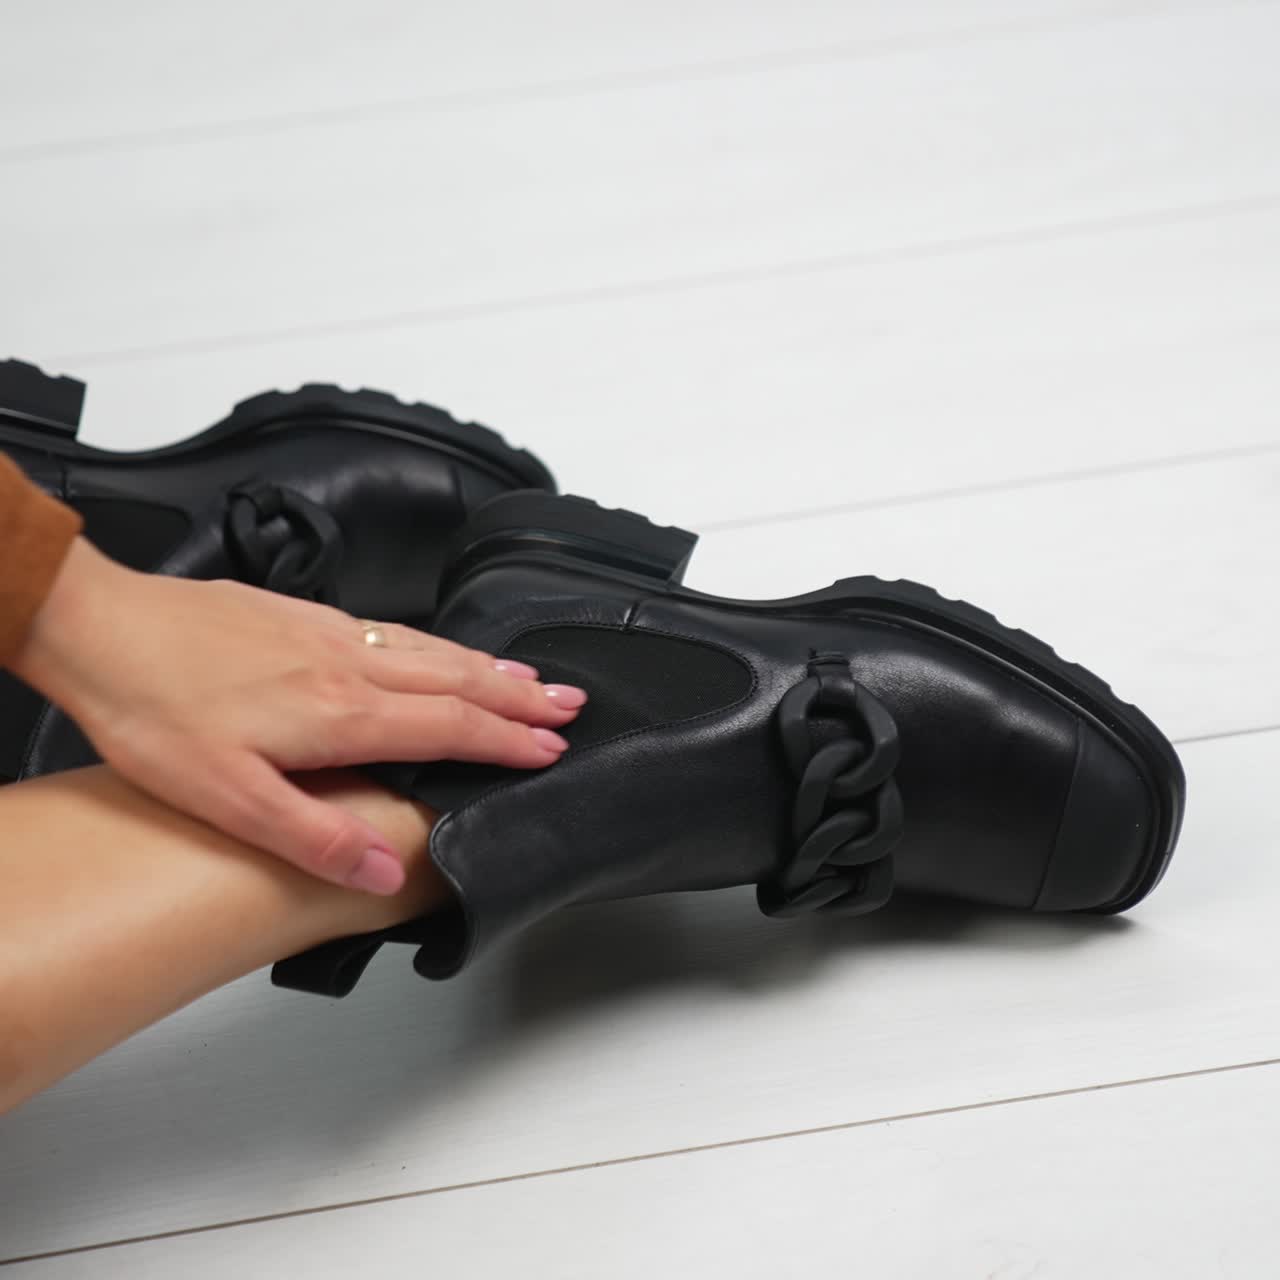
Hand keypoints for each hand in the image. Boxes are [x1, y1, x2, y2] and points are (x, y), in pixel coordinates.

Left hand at [11, 539, 586, 894]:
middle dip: (519, 696)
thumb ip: (311, 833)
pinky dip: (438, 643)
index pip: (447, 725)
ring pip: (429, 649)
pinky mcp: (302, 615)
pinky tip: (436, 647)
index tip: (550, 748)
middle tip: (570, 703)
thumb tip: (384, 869)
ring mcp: (326, 633)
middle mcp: (346, 664)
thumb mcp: (224, 794)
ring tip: (529, 677)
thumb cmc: (154, 709)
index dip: (505, 740)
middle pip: (455, 679)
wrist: (101, 627)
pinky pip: (396, 629)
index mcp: (339, 712)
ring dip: (487, 666)